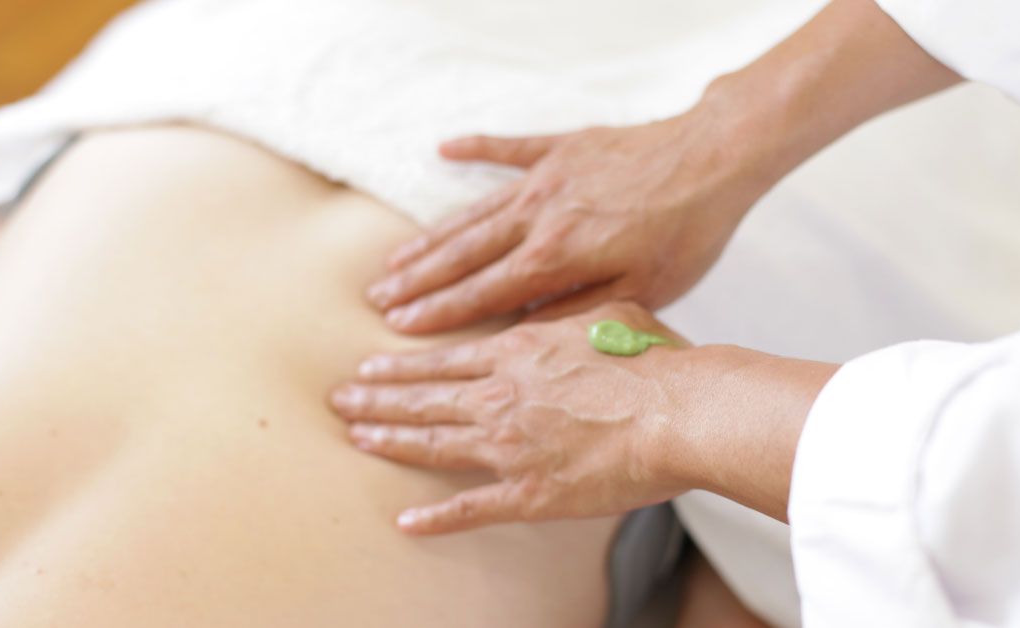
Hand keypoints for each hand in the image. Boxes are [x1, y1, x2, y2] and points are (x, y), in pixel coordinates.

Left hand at [329, 302, 692, 533]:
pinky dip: (437, 517)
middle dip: (377, 397)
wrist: (678, 412)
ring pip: (433, 442)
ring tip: (355, 436)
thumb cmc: (655, 362)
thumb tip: (556, 310)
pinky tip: (408, 522)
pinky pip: (472, 508)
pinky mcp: (529, 493)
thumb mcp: (610, 311)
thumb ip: (569, 314)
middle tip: (341, 398)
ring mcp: (510, 447)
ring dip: (390, 439)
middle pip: (423, 397)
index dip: (403, 364)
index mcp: (520, 353)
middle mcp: (502, 397)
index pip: (444, 359)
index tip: (372, 364)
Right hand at [366, 105, 770, 333]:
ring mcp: (547, 177)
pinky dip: (476, 149)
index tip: (398, 327)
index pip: (482, 292)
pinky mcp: (562, 146)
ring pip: (475, 210)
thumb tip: (525, 333)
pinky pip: (508, 147)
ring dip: (433, 235)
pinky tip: (444, 149)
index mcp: (556, 257)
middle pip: (464, 253)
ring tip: (395, 256)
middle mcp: (539, 215)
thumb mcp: (642, 292)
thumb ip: (579, 312)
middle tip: (379, 296)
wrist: (715, 158)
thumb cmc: (686, 234)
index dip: (437, 312)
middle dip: (418, 279)